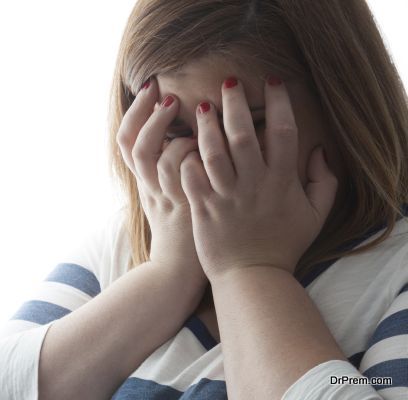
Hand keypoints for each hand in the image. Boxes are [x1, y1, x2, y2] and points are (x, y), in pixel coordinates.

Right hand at [116, 76, 205, 282]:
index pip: (127, 142)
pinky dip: (186, 151)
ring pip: (151, 154)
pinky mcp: (183, 204)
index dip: (135, 113)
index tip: (150, 87)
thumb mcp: (166, 201)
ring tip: (181, 106)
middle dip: (144, 113)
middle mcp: (148, 186)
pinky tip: (203, 141)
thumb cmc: (181, 234)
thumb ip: (172, 171)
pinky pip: (178, 172)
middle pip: (132, 144)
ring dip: (163, 127)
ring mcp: (164, 195)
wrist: (177, 273)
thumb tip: (188, 138)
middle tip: (161, 90)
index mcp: (144, 182)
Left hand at [179, 76, 337, 280]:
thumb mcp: (315, 216)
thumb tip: (321, 151)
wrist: (253, 278)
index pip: (283, 133)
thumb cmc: (283, 245)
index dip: (279, 103)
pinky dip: (186, 158)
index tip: (273, 81)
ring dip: (207, 126)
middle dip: (235, 104)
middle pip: (243, 135)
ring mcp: (226, 197)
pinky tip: (183, 145)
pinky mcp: (203, 209)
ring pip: (213, 152)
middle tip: (228, 83)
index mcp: (282, 182)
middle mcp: (253, 185)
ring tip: (202, 108)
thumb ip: (324, 182)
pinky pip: (191, 177)